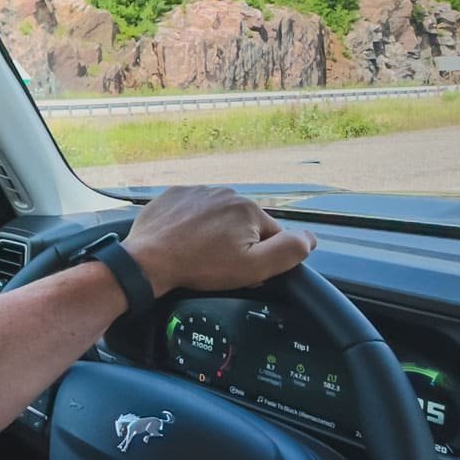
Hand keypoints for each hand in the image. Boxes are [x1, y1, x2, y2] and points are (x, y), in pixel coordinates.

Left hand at [122, 186, 315, 295]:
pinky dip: (192, 225)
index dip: (260, 257)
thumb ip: (288, 251)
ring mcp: (198, 190)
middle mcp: (226, 192)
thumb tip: (310, 237)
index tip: (241, 269)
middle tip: (217, 264)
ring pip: (218, 217)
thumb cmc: (200, 266)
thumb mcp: (253, 267)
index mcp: (249, 208)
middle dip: (237, 244)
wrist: (148, 260)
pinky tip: (184, 241)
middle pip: (244, 225)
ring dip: (214, 233)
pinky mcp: (174, 195)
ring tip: (198, 254)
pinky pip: (193, 211)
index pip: (270, 235)